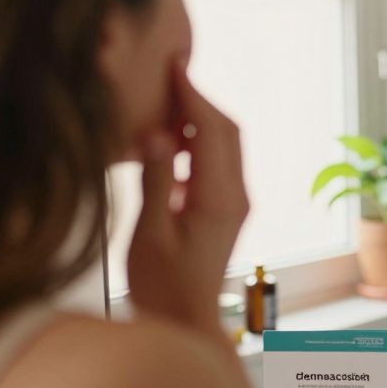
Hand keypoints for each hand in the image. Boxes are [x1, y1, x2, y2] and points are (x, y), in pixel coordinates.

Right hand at [126, 62, 248, 335]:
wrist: (187, 320)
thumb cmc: (163, 285)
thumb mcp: (150, 233)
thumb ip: (154, 181)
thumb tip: (157, 134)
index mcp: (219, 198)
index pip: (211, 131)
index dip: (193, 95)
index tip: (174, 66)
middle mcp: (236, 196)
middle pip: (226, 132)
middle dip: (200, 101)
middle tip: (169, 76)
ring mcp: (235, 203)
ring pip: (225, 146)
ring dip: (199, 122)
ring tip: (165, 105)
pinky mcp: (227, 210)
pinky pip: (218, 164)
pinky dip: (198, 144)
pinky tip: (168, 147)